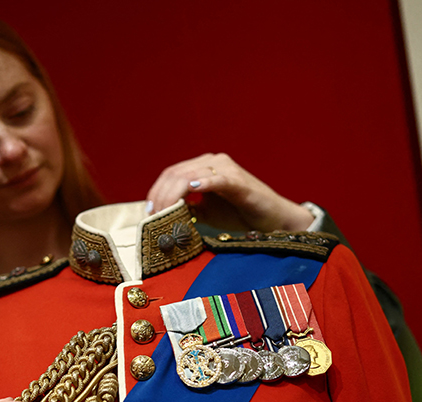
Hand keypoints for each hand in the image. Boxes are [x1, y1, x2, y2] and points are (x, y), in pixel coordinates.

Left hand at [144, 153, 314, 231]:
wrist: (273, 219)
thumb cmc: (240, 214)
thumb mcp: (206, 213)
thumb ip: (187, 209)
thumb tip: (163, 216)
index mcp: (203, 167)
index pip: (172, 174)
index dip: (157, 191)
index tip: (149, 212)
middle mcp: (213, 162)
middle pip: (176, 173)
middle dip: (161, 195)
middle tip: (153, 215)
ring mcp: (226, 169)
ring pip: (190, 176)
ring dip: (173, 194)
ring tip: (165, 211)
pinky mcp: (238, 181)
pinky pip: (216, 179)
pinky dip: (202, 185)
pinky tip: (191, 192)